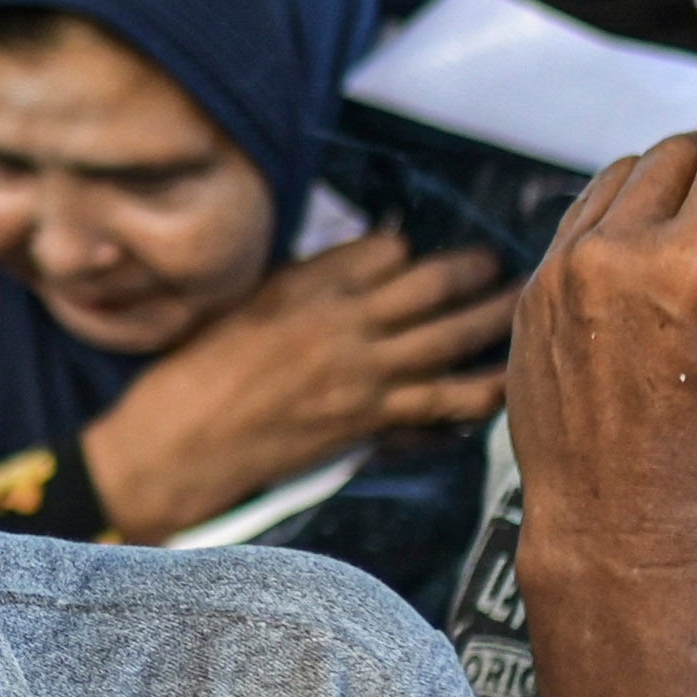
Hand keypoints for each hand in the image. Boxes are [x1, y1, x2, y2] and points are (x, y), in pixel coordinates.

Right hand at [81, 225, 515, 539]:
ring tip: (520, 306)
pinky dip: (482, 390)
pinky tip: (506, 381)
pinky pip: (443, 401)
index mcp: (306, 288)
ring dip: (494, 317)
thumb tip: (359, 267)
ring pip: (451, 336)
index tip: (421, 254)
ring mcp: (361, 375)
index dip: (409, 250)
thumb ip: (301, 285)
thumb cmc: (191, 376)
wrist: (175, 446)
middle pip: (433, 284)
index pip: (385, 250)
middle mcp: (342, 325)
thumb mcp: (239, 307)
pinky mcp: (368, 420)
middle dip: (474, 270)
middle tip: (497, 264)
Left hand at [506, 126, 696, 591]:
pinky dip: (623, 217)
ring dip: (671, 184)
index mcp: (694, 267)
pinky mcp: (532, 291)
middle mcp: (617, 255)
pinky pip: (581, 217)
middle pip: (680, 150)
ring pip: (624, 173)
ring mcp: (562, 270)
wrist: (617, 517)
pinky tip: (652, 259)